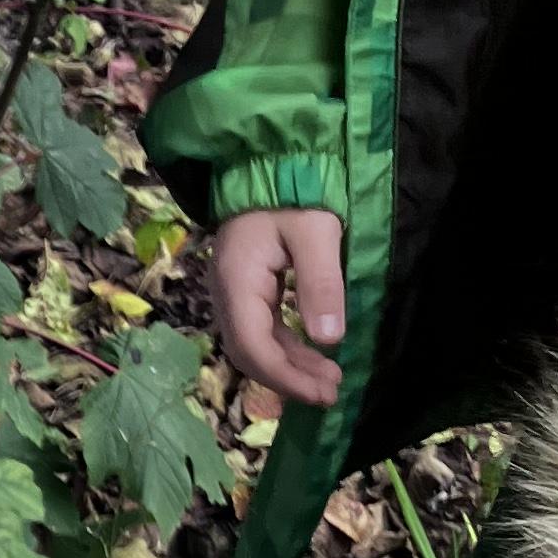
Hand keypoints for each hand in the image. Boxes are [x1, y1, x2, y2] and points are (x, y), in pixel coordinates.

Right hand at [211, 209, 345, 407]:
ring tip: (329, 380)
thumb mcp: (316, 233)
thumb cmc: (295, 194)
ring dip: (290, 367)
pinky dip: (287, 349)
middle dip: (288, 379)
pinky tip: (314, 355)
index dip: (286, 376)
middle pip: (249, 353)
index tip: (322, 391)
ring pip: (255, 346)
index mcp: (237, 281)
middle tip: (330, 393)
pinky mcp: (246, 291)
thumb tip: (329, 338)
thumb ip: (321, 284)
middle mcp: (226, 294)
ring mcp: (233, 294)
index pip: (253, 345)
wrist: (268, 164)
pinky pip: (261, 331)